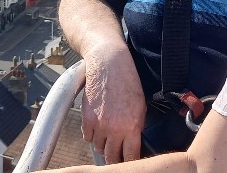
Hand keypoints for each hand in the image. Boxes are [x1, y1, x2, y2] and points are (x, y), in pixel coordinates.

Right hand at [81, 43, 145, 162]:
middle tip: (118, 154)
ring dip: (103, 145)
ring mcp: (98, 125)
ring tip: (109, 137)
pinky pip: (87, 137)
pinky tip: (98, 127)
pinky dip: (92, 135)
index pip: (130, 156)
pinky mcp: (86, 119)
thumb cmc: (127, 81)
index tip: (130, 162)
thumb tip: (134, 142)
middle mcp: (114, 129)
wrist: (109, 64)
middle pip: (111, 157)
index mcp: (131, 126)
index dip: (130, 161)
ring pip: (98, 147)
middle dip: (115, 157)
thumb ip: (136, 126)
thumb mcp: (140, 105)